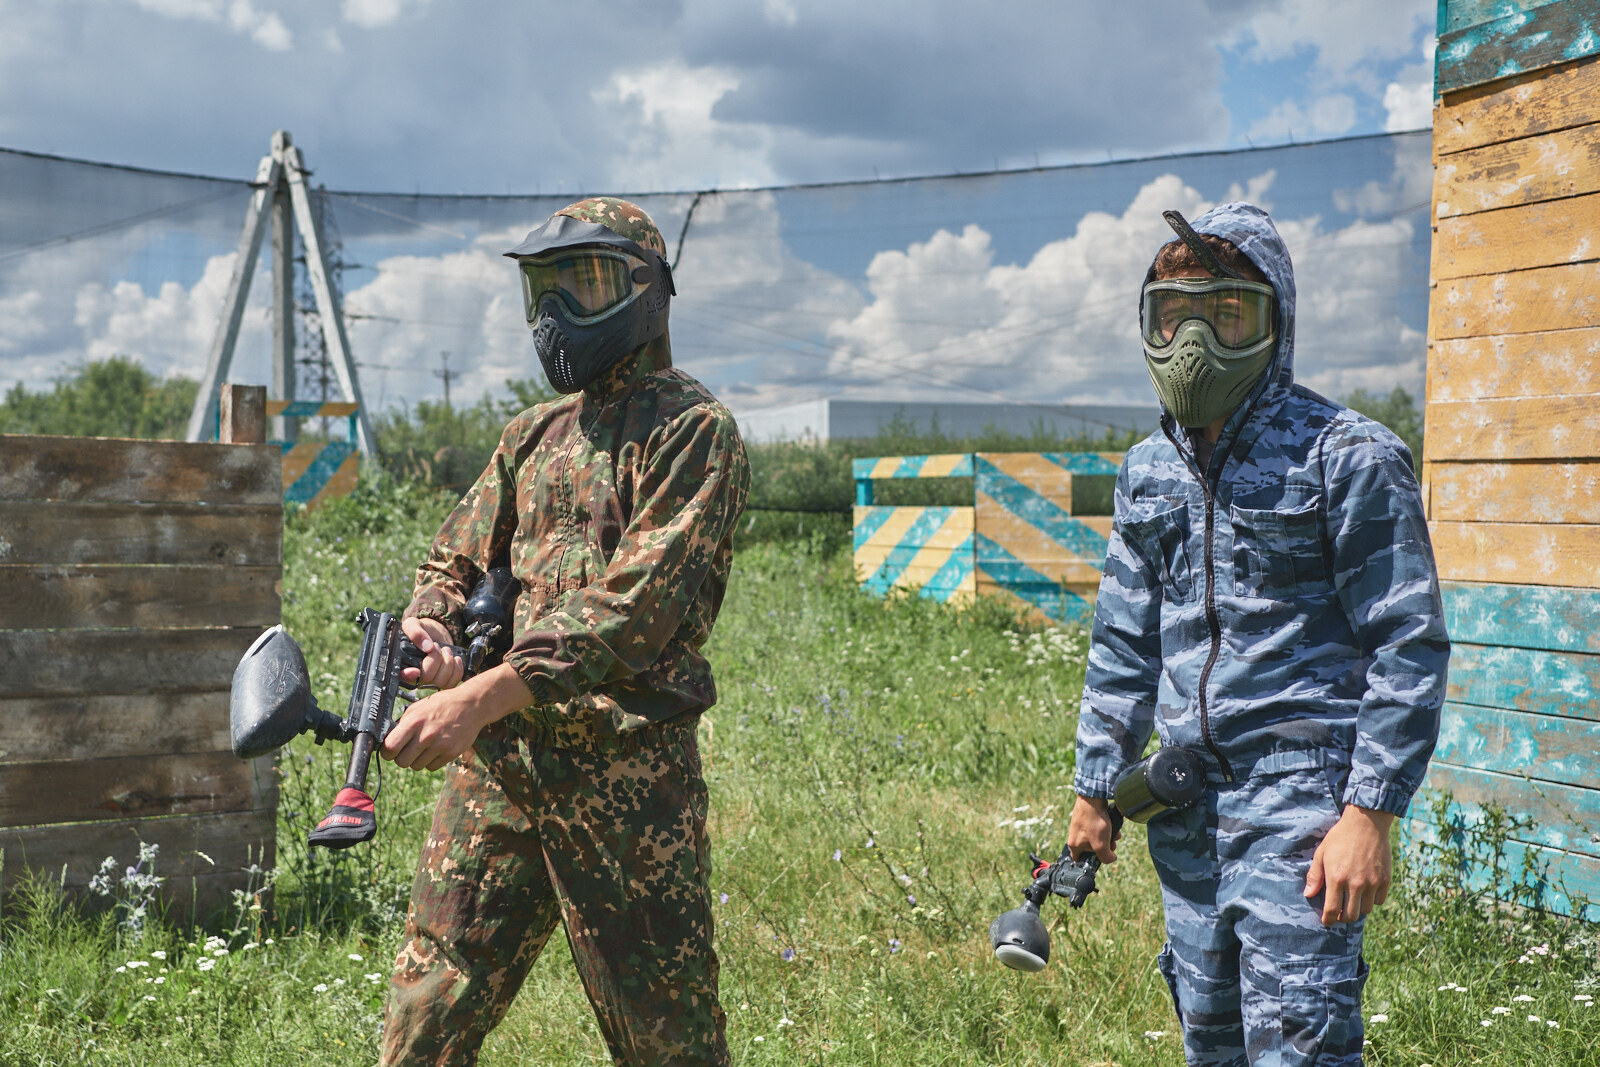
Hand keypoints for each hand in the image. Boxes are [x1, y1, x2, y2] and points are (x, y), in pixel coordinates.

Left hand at [381, 663, 534, 772]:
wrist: (472, 705)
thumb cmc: (442, 705)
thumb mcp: (419, 707)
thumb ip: (403, 723)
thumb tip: (388, 740)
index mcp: (415, 721)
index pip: (390, 747)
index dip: (387, 751)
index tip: (390, 750)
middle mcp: (426, 735)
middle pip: (402, 762)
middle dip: (401, 757)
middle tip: (407, 749)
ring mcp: (440, 746)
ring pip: (416, 766)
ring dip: (416, 760)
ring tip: (423, 747)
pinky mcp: (451, 753)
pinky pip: (431, 767)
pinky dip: (430, 761)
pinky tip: (435, 749)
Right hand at [401, 616, 463, 689]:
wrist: (437, 633)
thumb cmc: (422, 630)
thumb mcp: (413, 624)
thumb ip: (415, 632)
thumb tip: (427, 646)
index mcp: (404, 664)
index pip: (403, 677)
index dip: (409, 676)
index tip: (416, 670)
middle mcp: (417, 675)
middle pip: (426, 677)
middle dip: (435, 658)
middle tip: (436, 646)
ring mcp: (431, 680)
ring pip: (441, 681)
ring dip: (447, 662)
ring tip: (445, 650)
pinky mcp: (445, 680)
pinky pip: (453, 682)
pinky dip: (457, 669)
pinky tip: (454, 659)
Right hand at [1067, 795, 1119, 864]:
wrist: (1093, 799)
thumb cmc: (1094, 822)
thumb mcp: (1100, 845)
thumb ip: (1105, 857)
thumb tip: (1111, 858)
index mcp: (1074, 845)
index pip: (1079, 860)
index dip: (1090, 862)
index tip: (1100, 858)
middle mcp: (1076, 836)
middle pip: (1093, 849)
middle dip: (1105, 848)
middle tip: (1112, 845)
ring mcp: (1081, 826)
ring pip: (1098, 837)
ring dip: (1109, 838)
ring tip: (1115, 834)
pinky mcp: (1088, 818)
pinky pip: (1099, 828)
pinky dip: (1108, 828)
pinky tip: (1115, 826)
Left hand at [1304, 806, 1394, 924]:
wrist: (1366, 823)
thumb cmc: (1340, 837)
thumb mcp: (1321, 853)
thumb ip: (1315, 876)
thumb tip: (1309, 894)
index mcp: (1336, 878)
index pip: (1331, 910)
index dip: (1328, 920)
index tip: (1326, 921)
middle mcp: (1355, 884)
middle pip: (1350, 916)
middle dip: (1342, 918)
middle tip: (1339, 912)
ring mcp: (1371, 883)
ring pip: (1365, 910)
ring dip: (1357, 909)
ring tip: (1351, 901)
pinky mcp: (1384, 880)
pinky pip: (1378, 901)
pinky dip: (1372, 900)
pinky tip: (1365, 892)